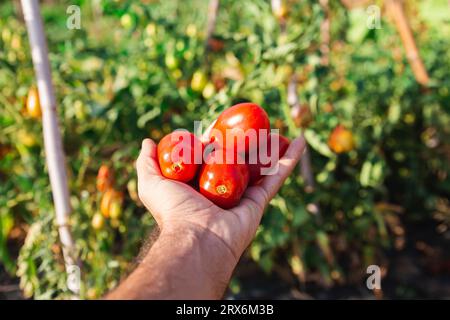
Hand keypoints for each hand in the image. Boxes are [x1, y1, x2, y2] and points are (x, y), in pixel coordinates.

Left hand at [136, 135, 305, 260]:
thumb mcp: (151, 182)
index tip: (219, 122)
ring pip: (259, 164)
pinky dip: (290, 158)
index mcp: (200, 182)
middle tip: (251, 122)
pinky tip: (299, 141)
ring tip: (277, 128)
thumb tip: (149, 141)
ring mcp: (243, 193)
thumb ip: (147, 162)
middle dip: (245, 140)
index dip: (215, 137)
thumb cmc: (173, 210)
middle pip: (237, 157)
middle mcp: (223, 187)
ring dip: (270, 146)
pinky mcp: (260, 199)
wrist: (196, 237)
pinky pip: (277, 175)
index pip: (210, 154)